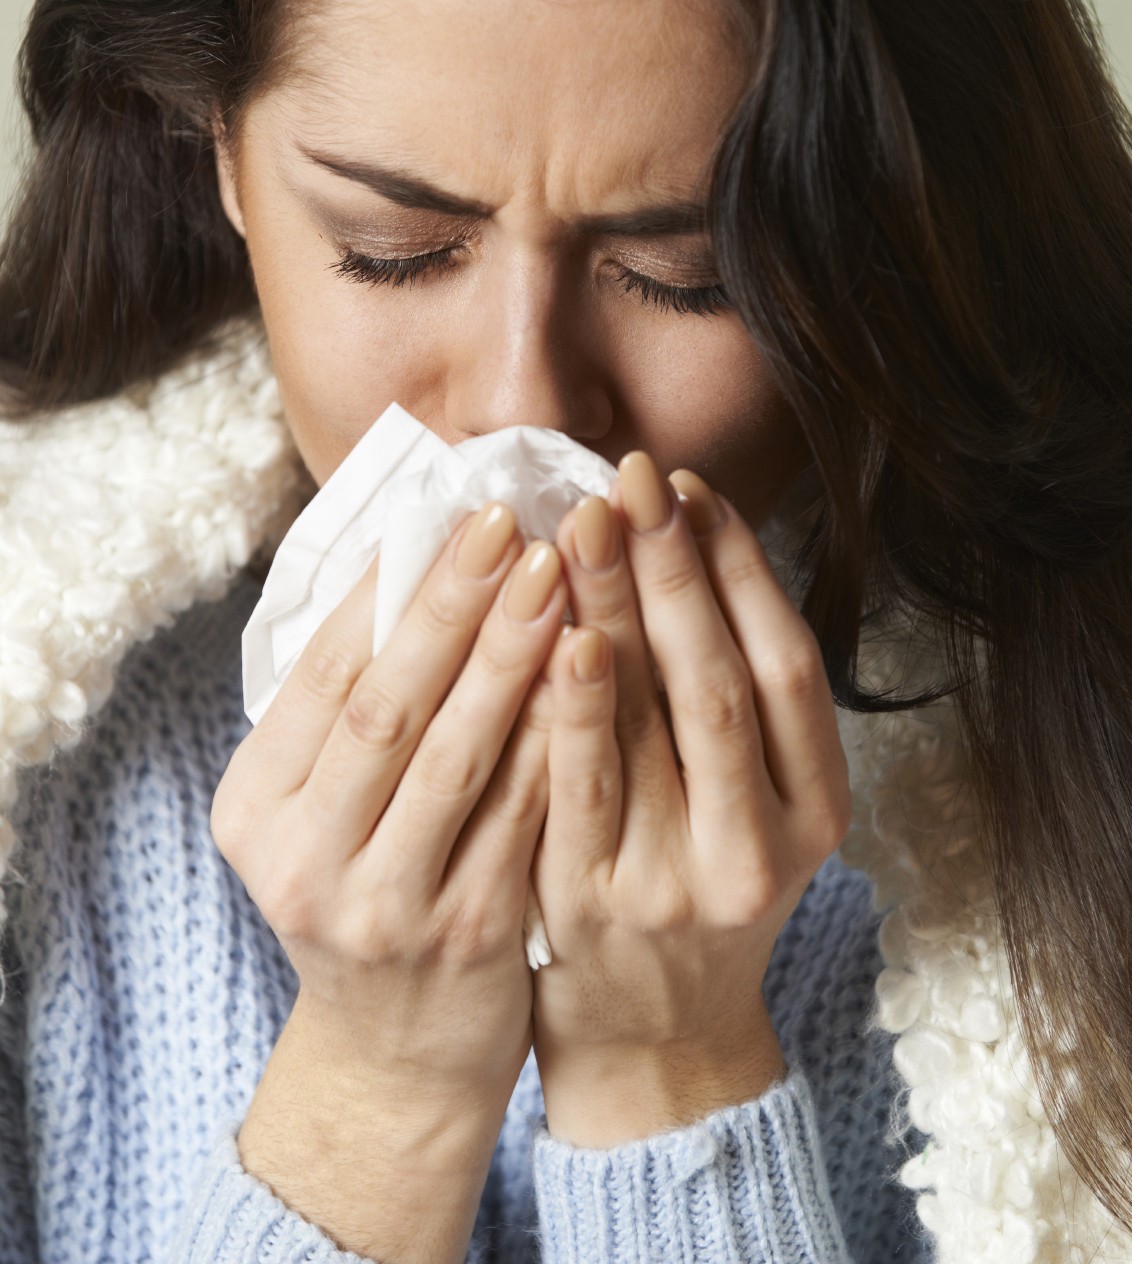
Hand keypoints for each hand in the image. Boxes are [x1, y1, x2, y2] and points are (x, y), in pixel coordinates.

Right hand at [210, 500, 567, 1115]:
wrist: (396, 1051)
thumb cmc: (368, 888)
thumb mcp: (322, 808)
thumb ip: (355, 706)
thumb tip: (421, 553)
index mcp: (255, 808)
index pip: (325, 672)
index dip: (392, 587)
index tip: (451, 511)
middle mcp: (304, 860)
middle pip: (388, 707)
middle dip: (453, 605)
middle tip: (513, 522)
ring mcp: (384, 906)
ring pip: (457, 757)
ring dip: (512, 656)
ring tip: (560, 573)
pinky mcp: (466, 936)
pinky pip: (521, 815)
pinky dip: (556, 734)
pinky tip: (593, 666)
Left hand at [528, 452, 851, 1145]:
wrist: (650, 1037)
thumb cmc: (694, 888)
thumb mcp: (750, 810)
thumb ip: (726, 702)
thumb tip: (674, 539)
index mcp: (816, 812)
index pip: (787, 666)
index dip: (742, 569)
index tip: (692, 485)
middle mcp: (760, 846)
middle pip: (720, 680)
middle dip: (675, 567)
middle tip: (630, 475)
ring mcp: (677, 880)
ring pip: (653, 722)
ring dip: (617, 610)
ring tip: (586, 519)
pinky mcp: (594, 904)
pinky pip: (579, 784)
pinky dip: (571, 703)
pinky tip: (557, 633)